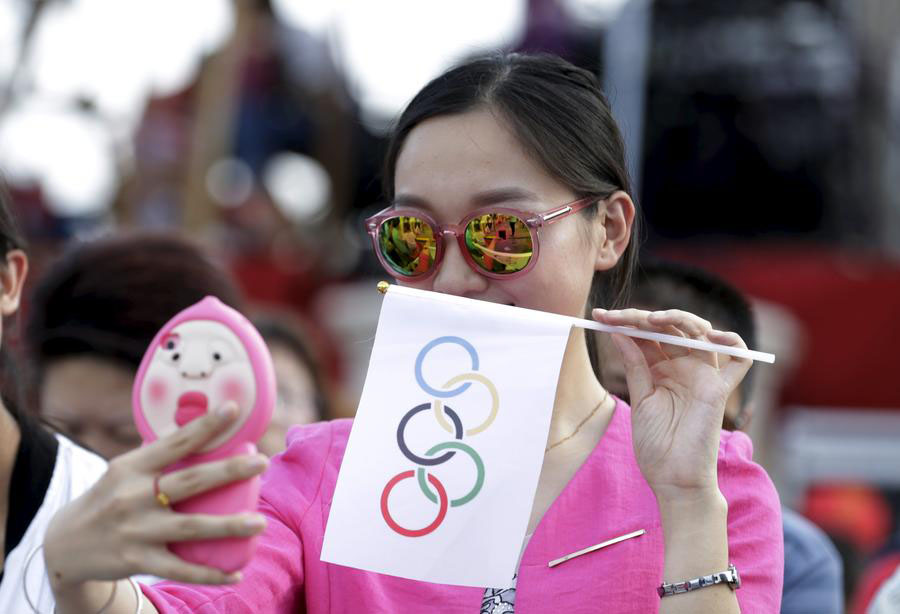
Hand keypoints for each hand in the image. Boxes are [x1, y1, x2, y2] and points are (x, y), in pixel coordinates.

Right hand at [43, 403, 268, 590]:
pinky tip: (236, 574)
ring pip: (190, 528)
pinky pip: (179, 569)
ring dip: (228, 526)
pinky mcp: (136, 560)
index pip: (175, 442)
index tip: (233, 409)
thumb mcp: (125, 471)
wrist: (64, 546)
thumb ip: (158, 455)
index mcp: (132, 467)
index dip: (205, 426)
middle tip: (262, 462)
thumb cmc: (110, 499)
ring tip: (260, 523)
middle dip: (229, 471)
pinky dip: (209, 574)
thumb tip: (201, 427)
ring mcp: (135, 530)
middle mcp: (133, 496)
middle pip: (190, 481)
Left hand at [593, 308, 750, 502]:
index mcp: (661, 369)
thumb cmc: (655, 446)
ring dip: (677, 318)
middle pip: (670, 327)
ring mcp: (703, 375)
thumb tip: (618, 333)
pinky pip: (739, 359)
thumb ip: (635, 365)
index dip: (625, 322)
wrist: (673, 479)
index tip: (599, 317)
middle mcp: (684, 367)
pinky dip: (732, 341)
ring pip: (701, 332)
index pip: (647, 334)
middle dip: (641, 317)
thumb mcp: (640, 399)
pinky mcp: (720, 389)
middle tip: (614, 316)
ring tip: (650, 320)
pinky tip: (709, 335)